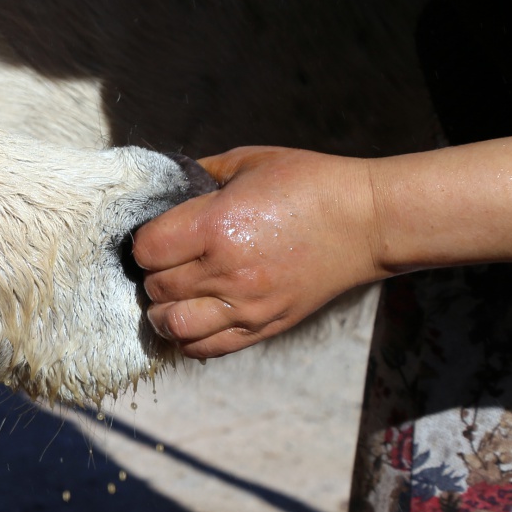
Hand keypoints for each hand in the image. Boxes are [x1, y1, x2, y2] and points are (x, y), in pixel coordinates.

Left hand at [133, 147, 385, 357]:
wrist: (368, 221)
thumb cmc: (307, 183)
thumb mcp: (246, 163)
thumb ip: (198, 176)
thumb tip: (164, 189)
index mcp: (215, 227)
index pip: (147, 251)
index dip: (144, 244)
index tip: (157, 236)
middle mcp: (226, 271)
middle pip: (157, 288)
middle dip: (153, 275)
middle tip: (167, 262)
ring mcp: (247, 305)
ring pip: (173, 326)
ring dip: (164, 312)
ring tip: (173, 295)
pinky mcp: (265, 326)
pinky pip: (207, 348)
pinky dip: (189, 338)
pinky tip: (193, 318)